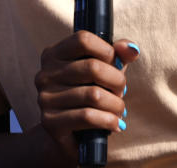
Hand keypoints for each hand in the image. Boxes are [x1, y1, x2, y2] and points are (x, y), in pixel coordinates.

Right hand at [34, 31, 140, 160]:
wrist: (68, 138)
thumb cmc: (86, 98)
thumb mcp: (102, 74)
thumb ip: (117, 58)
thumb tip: (132, 49)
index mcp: (53, 55)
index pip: (83, 39)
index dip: (106, 50)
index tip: (115, 64)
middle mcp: (45, 74)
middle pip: (92, 67)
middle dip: (117, 81)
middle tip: (122, 92)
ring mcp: (45, 98)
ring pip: (94, 95)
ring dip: (116, 104)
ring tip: (120, 110)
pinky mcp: (50, 121)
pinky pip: (87, 116)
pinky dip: (109, 120)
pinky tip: (116, 124)